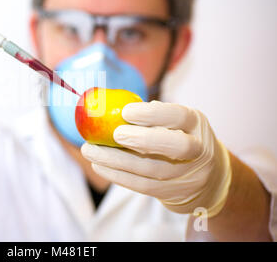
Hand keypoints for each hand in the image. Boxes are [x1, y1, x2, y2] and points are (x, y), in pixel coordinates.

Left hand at [81, 100, 231, 216]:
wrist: (207, 177)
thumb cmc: (180, 138)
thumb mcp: (177, 122)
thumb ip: (153, 115)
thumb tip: (111, 105)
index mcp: (197, 124)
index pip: (180, 116)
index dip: (153, 114)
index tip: (126, 111)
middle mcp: (198, 150)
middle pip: (176, 147)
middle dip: (143, 140)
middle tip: (115, 134)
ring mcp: (186, 175)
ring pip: (152, 170)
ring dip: (116, 161)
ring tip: (91, 151)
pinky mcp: (171, 192)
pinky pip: (142, 185)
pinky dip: (117, 175)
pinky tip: (99, 165)